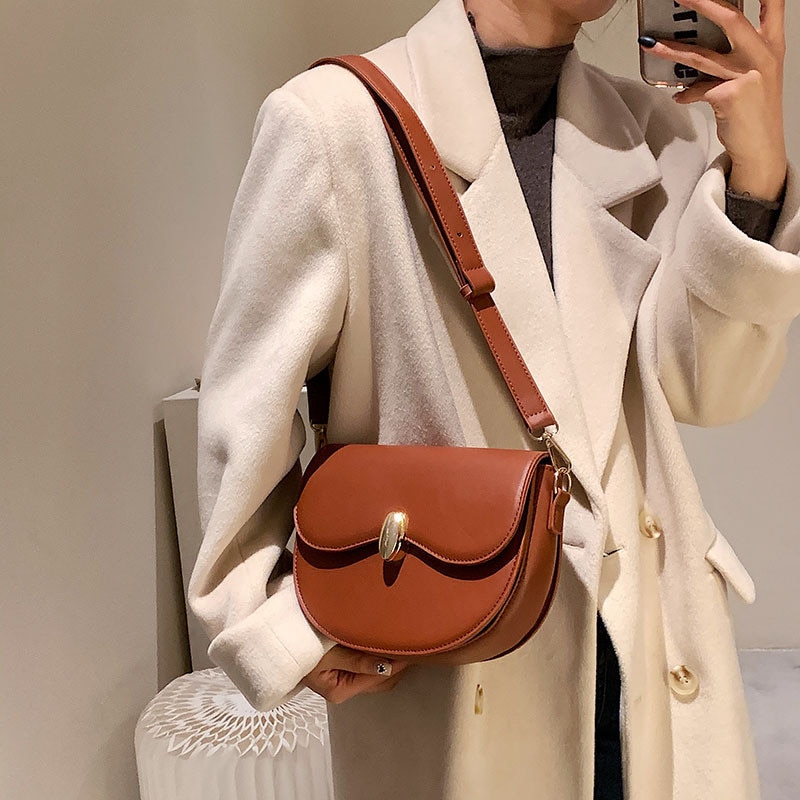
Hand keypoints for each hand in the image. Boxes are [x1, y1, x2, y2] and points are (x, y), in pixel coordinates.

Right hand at [300, 645, 410, 703]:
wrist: (276, 641)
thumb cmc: (299, 646)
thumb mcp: (329, 653)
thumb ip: (358, 660)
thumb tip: (388, 667)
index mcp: (340, 690)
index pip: (379, 679)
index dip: (398, 663)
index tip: (411, 645)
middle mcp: (344, 689)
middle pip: (382, 680)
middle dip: (397, 663)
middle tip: (413, 641)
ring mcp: (344, 680)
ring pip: (377, 673)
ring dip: (389, 658)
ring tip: (402, 640)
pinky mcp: (342, 670)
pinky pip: (368, 666)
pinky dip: (379, 655)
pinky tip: (385, 642)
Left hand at [639, 0, 786, 200]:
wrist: (762, 148)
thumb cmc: (756, 112)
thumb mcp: (751, 77)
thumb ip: (730, 60)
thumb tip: (696, 55)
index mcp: (771, 44)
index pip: (773, 4)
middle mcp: (763, 54)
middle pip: (731, 18)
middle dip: (702, 2)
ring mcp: (747, 75)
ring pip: (702, 56)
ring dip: (671, 50)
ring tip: (649, 43)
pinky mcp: (730, 96)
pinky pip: (697, 89)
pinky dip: (685, 93)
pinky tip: (679, 96)